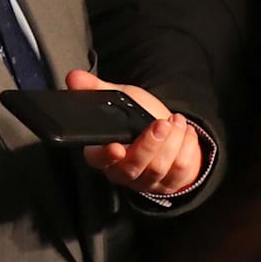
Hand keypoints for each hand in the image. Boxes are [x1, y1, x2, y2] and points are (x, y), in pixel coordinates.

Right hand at [66, 71, 202, 194]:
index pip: (99, 160)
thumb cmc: (137, 118)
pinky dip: (187, 147)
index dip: (106, 156)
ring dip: (172, 141)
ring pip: (159, 168)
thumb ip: (95, 89)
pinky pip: (180, 170)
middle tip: (161, 123)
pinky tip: (184, 132)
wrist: (166, 132)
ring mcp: (146, 181)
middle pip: (133, 166)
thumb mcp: (118, 99)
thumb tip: (74, 77)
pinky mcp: (169, 184)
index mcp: (102, 153)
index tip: (117, 147)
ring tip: (175, 121)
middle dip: (150, 143)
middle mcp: (122, 172)